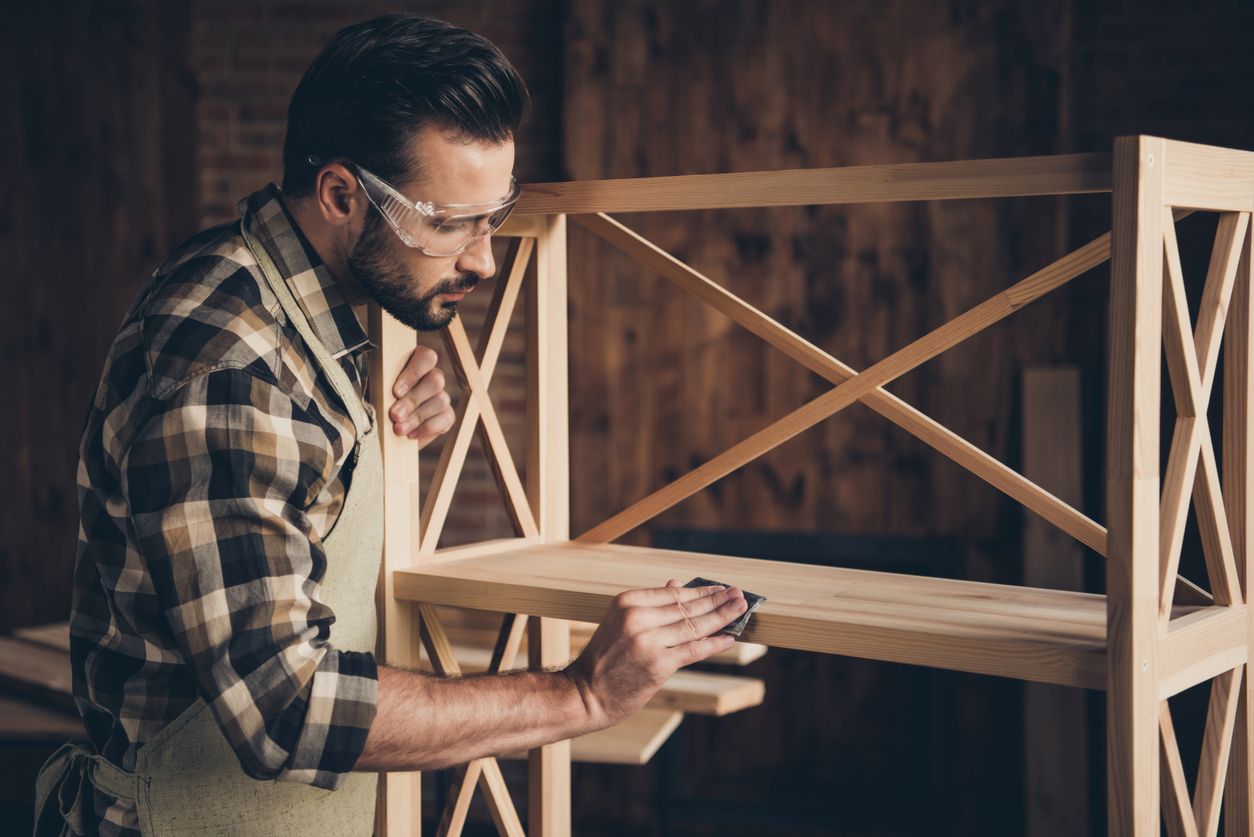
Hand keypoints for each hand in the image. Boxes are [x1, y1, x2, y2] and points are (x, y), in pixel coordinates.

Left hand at [388, 346, 453, 446]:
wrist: (384, 427)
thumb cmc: (378, 402)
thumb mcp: (375, 389)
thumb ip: (380, 384)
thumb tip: (383, 392)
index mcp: (416, 362)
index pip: (427, 357)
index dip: (413, 373)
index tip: (396, 392)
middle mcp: (432, 376)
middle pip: (435, 380)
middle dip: (413, 400)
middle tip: (394, 415)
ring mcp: (442, 395)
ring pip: (441, 400)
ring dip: (418, 416)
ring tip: (399, 429)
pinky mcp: (446, 415)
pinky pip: (447, 418)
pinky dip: (429, 428)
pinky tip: (412, 434)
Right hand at [564, 581, 746, 727]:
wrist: (585, 693)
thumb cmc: (604, 658)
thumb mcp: (621, 622)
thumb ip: (651, 604)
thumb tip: (677, 584)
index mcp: (627, 602)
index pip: (674, 593)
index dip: (701, 591)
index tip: (720, 589)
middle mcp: (637, 618)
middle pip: (687, 607)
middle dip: (717, 601)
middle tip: (740, 596)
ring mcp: (648, 641)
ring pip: (694, 626)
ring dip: (722, 617)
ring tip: (740, 610)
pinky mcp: (658, 664)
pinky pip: (694, 649)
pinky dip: (715, 643)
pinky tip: (729, 638)